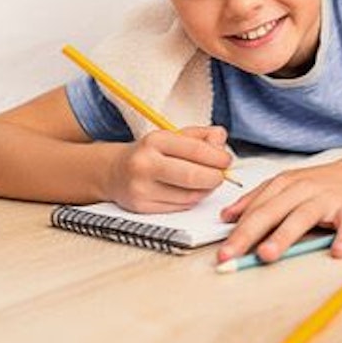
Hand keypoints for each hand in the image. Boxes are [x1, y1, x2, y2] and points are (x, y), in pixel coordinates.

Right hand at [105, 125, 232, 212]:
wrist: (115, 171)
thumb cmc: (152, 152)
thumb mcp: (175, 135)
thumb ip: (203, 136)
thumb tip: (221, 145)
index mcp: (155, 140)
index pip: (196, 150)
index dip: (218, 157)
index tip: (226, 160)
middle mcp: (145, 164)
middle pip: (193, 177)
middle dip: (215, 177)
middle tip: (221, 175)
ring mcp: (141, 188)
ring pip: (189, 195)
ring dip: (206, 190)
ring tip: (205, 182)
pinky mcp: (141, 207)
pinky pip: (179, 207)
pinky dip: (192, 200)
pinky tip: (190, 191)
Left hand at [217, 164, 341, 263]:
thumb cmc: (316, 185)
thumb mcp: (284, 185)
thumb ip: (255, 200)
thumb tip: (226, 216)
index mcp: (284, 184)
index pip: (256, 209)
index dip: (237, 231)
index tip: (223, 252)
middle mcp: (302, 189)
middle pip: (271, 211)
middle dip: (249, 233)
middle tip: (231, 254)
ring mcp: (326, 199)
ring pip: (302, 217)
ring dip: (283, 236)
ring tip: (267, 254)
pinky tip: (337, 252)